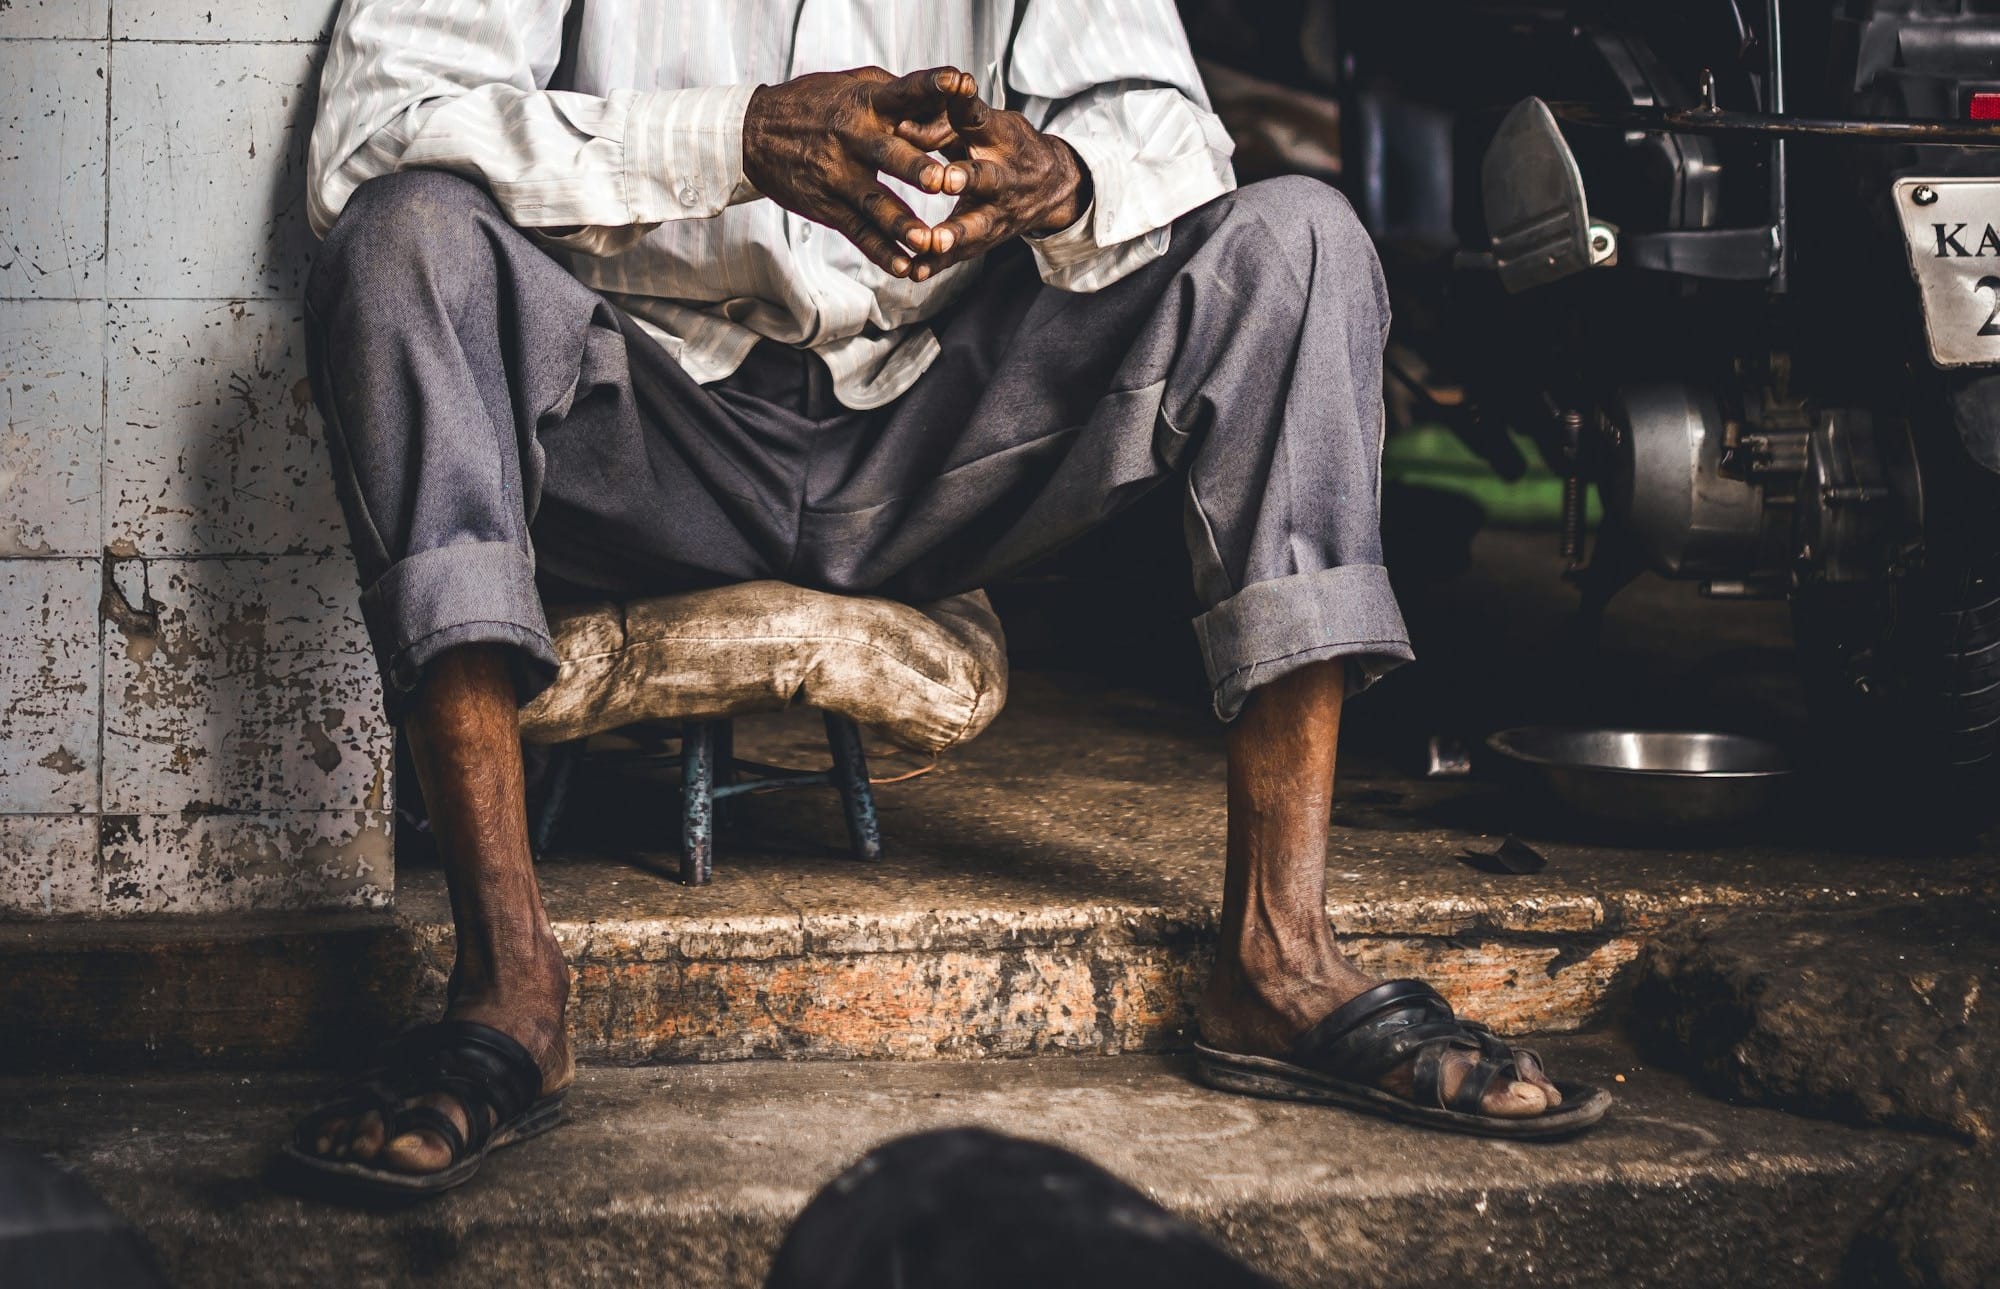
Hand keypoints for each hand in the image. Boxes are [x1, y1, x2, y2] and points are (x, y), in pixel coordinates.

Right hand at [742, 66, 976, 277]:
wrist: (754, 134)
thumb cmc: (813, 104)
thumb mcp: (851, 84)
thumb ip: (897, 92)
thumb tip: (944, 101)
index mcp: (866, 103)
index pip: (903, 91)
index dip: (930, 86)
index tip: (957, 81)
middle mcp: (853, 139)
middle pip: (889, 155)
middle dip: (915, 168)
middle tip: (941, 181)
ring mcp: (839, 176)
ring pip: (875, 203)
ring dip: (901, 224)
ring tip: (926, 242)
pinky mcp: (828, 206)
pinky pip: (859, 232)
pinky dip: (882, 252)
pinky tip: (905, 268)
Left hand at [901, 93, 1091, 280]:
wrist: (1052, 186)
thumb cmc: (1006, 145)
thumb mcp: (986, 121)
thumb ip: (949, 117)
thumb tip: (904, 117)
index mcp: (1001, 139)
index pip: (980, 119)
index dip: (965, 105)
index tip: (953, 91)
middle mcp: (1004, 178)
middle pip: (986, 178)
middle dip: (967, 179)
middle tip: (946, 179)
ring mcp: (998, 213)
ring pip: (975, 226)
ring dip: (953, 235)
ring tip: (929, 242)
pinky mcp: (985, 239)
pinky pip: (960, 255)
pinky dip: (938, 264)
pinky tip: (914, 271)